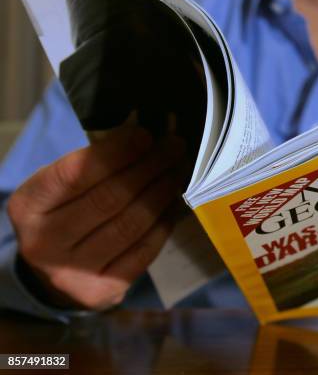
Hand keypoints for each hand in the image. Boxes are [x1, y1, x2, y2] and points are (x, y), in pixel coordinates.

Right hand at [7, 127, 185, 310]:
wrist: (55, 272)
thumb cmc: (65, 215)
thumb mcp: (63, 186)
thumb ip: (96, 163)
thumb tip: (148, 137)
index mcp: (29, 206)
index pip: (76, 174)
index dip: (116, 152)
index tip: (147, 135)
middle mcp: (44, 243)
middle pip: (109, 199)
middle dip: (149, 167)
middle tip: (175, 147)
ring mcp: (73, 273)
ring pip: (131, 225)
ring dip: (163, 192)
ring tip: (179, 170)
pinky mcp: (103, 292)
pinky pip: (144, 251)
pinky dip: (165, 222)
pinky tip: (175, 202)